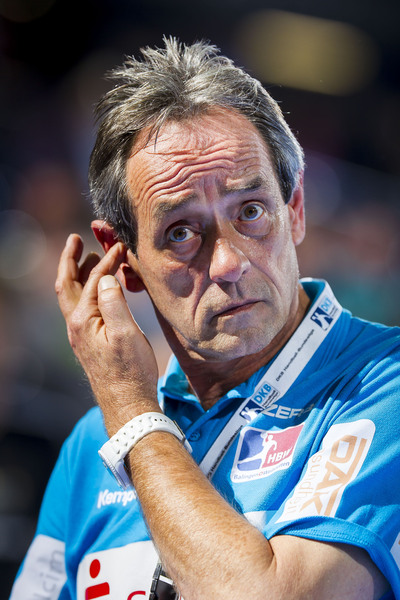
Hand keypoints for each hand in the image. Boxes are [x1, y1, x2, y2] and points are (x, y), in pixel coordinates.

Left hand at [55, 234, 159, 434]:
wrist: (128, 404)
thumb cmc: (131, 371)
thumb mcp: (126, 334)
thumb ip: (113, 302)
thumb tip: (105, 278)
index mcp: (83, 321)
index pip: (92, 281)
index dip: (106, 261)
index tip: (120, 246)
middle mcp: (76, 326)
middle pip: (68, 285)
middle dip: (71, 260)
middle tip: (76, 239)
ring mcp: (81, 335)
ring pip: (74, 296)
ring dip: (79, 274)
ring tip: (89, 257)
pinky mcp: (90, 342)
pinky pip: (82, 307)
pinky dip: (87, 290)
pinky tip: (100, 289)